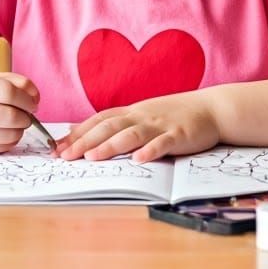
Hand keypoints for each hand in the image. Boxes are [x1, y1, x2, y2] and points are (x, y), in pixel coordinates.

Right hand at [0, 71, 40, 155]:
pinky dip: (11, 140)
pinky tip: (7, 132)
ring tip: (17, 123)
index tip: (33, 103)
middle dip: (25, 117)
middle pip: (9, 116)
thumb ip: (16, 82)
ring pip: (8, 134)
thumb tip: (35, 98)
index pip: (6, 91)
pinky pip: (2, 147)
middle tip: (27, 115)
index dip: (25, 98)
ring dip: (20, 130)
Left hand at [55, 91, 220, 162]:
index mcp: (131, 112)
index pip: (98, 120)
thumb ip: (113, 122)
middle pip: (108, 127)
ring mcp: (160, 125)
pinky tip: (139, 160)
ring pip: (131, 134)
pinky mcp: (179, 135)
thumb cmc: (172, 114)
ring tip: (92, 157)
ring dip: (110, 146)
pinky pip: (163, 143)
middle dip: (85, 141)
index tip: (56, 146)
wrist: (211, 108)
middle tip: (65, 155)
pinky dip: (150, 151)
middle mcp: (141, 116)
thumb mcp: (140, 114)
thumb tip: (78, 128)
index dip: (77, 132)